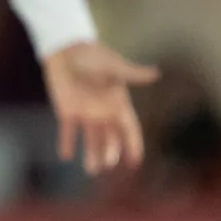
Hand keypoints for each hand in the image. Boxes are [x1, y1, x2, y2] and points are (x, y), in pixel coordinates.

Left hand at [42, 39, 158, 174]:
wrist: (67, 50)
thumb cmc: (93, 56)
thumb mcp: (112, 67)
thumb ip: (131, 74)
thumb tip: (155, 73)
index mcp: (117, 102)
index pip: (128, 128)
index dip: (132, 143)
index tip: (135, 161)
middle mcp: (103, 111)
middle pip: (109, 137)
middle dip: (109, 151)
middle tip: (107, 164)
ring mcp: (85, 112)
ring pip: (91, 138)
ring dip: (91, 153)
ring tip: (91, 170)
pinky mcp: (66, 110)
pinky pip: (67, 131)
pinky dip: (66, 142)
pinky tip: (65, 156)